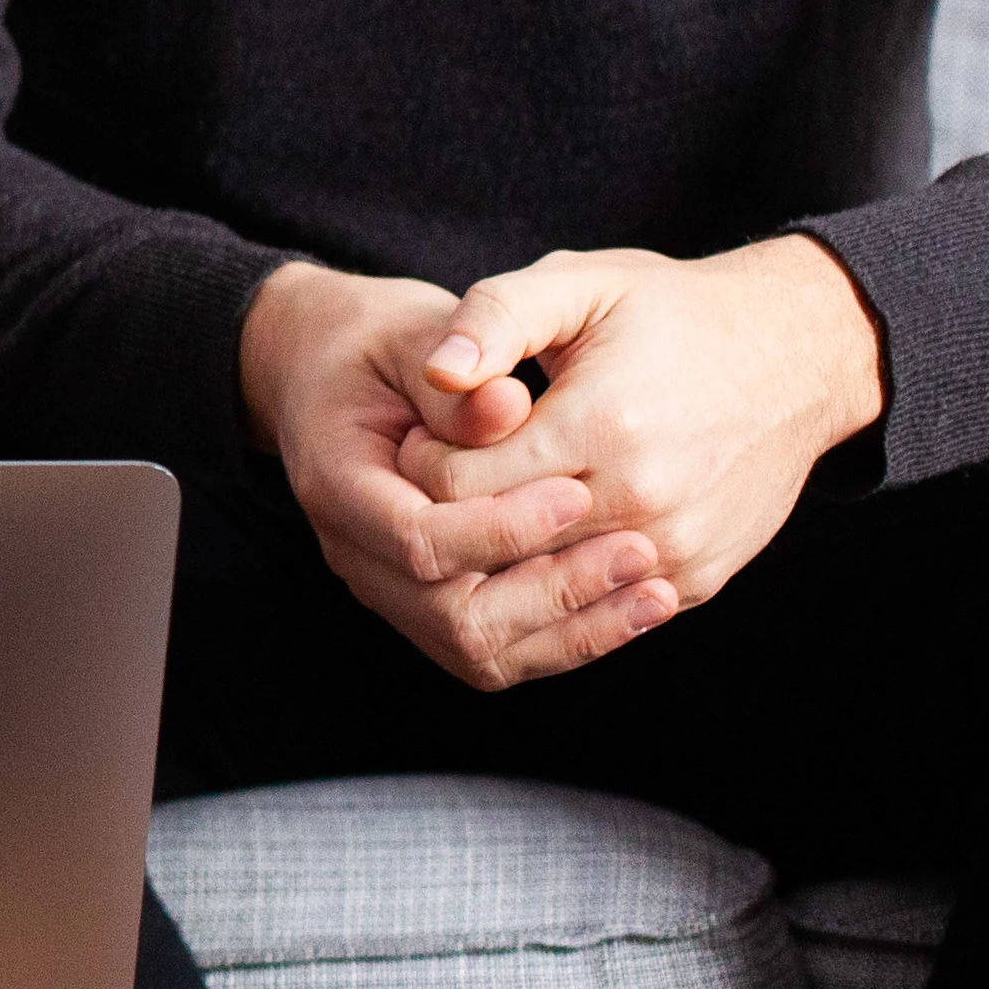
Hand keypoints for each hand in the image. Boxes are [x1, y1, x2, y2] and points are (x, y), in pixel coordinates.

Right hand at [238, 257, 659, 690]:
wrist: (338, 372)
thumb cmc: (381, 348)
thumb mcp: (410, 337)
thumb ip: (458, 378)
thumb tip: (509, 406)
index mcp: (335, 484)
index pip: (417, 540)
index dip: (500, 528)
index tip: (579, 492)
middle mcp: (355, 554)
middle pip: (452, 616)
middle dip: (552, 592)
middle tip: (637, 550)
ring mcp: (392, 591)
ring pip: (481, 649)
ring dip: (573, 629)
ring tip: (653, 589)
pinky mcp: (432, 606)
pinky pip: (501, 650)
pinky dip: (571, 638)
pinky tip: (635, 605)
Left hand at [393, 238, 885, 627]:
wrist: (796, 359)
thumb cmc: (669, 314)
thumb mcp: (577, 284)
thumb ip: (494, 319)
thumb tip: (436, 373)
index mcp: (600, 425)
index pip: (456, 483)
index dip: (422, 458)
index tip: (425, 431)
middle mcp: (643, 500)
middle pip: (493, 542)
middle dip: (455, 510)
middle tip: (451, 465)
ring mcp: (675, 547)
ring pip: (542, 582)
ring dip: (506, 548)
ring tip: (498, 491)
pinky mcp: (697, 577)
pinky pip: (598, 599)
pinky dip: (562, 569)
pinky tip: (552, 520)